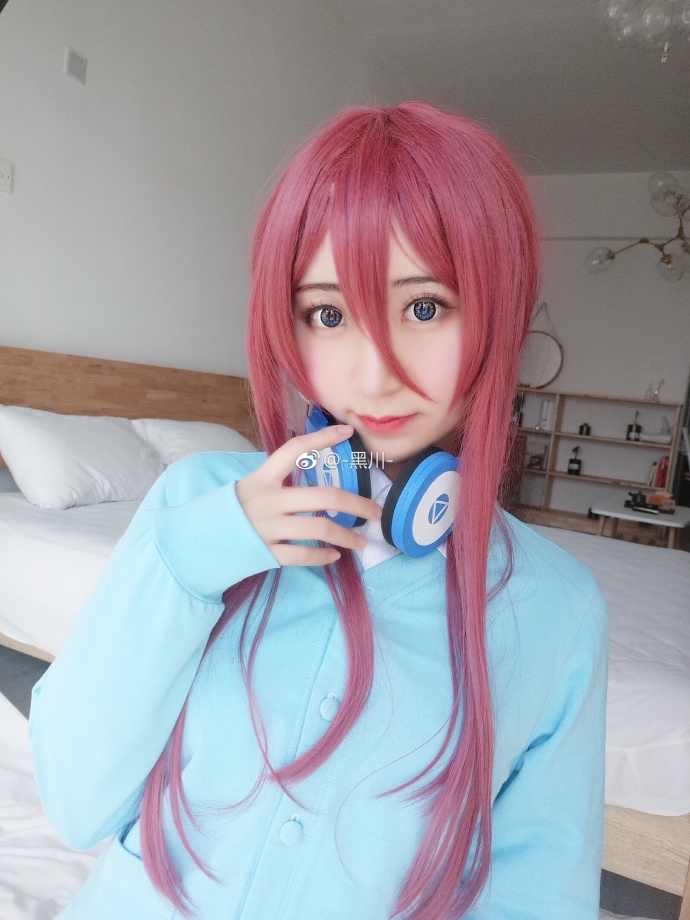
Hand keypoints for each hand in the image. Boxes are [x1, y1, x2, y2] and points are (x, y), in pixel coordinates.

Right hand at [235, 425, 381, 566]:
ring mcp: (267, 528)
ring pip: (319, 529)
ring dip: (347, 537)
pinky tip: (333, 556)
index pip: (296, 450)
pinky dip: (322, 557)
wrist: (194, 542)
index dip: (322, 439)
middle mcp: (267, 500)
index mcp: (263, 478)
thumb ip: (278, 480)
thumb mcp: (250, 486)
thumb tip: (315, 473)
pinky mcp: (266, 552)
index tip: (348, 432)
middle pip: (324, 497)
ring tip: (361, 543)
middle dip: (357, 504)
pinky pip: (302, 556)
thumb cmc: (230, 511)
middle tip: (376, 512)